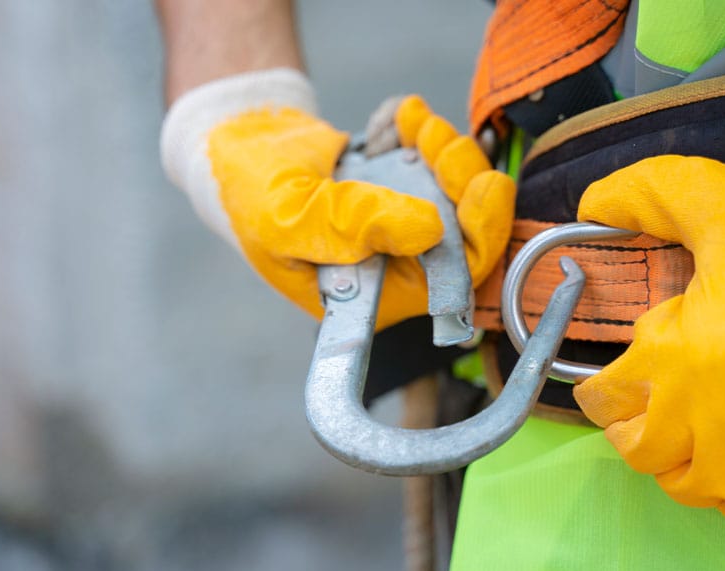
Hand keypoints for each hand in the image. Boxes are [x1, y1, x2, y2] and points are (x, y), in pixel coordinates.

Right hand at [208, 95, 514, 329]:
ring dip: (439, 144)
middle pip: (468, 229)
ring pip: (460, 186)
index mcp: (374, 294)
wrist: (241, 147)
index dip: (479, 237)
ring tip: (403, 123)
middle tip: (432, 134)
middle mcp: (399, 263)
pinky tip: (382, 127)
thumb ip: (351, 226)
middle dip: (461, 173)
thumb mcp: (289, 218)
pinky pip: (434, 151)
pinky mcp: (406, 180)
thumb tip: (429, 229)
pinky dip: (415, 128)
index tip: (483, 184)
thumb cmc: (253, 197)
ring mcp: (407, 219)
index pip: (450, 281)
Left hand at [574, 155, 724, 534]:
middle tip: (660, 396)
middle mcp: (706, 432)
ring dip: (683, 455)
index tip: (615, 377)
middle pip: (638, 448)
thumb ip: (657, 194)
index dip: (604, 384)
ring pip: (685, 485)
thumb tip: (594, 200)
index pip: (604, 398)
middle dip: (637, 420)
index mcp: (680, 362)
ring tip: (705, 420)